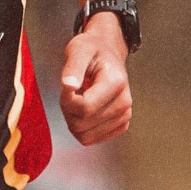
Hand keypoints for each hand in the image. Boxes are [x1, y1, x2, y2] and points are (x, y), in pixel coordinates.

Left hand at [59, 12, 131, 144]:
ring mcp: (124, 116)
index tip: (66, 86)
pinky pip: (91, 139)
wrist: (108, 53)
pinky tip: (85, 109)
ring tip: (79, 99)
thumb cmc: (92, 50)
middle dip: (68, 110)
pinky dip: (82, 127)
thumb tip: (68, 85)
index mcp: (116, 83)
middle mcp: (124, 102)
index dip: (66, 101)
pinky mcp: (120, 125)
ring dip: (73, 120)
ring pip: (85, 136)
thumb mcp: (78, 50)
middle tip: (71, 91)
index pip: (84, 108)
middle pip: (82, 124)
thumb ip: (72, 68)